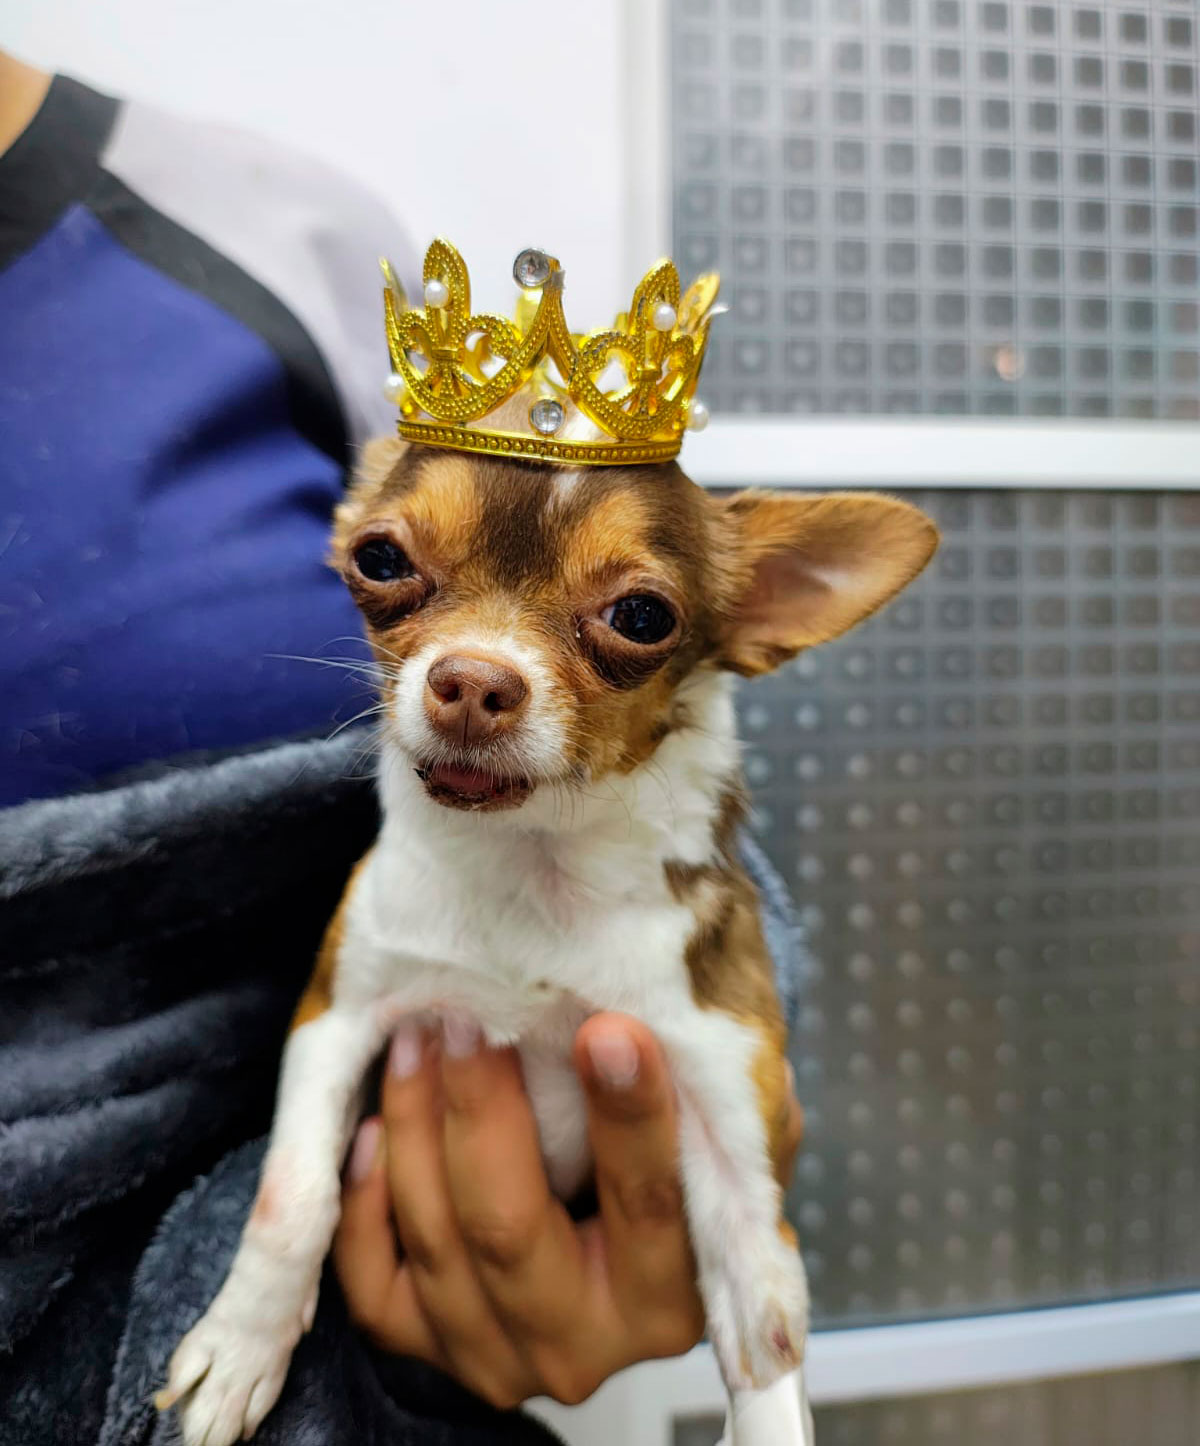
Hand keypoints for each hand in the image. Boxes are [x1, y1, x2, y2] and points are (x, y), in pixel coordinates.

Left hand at [333, 1013, 802, 1407]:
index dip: (630, 1117)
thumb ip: (730, 1110)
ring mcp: (497, 1354)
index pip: (650, 1204)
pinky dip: (366, 1203)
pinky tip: (374, 1129)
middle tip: (472, 1017)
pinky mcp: (428, 1349)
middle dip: (483, 1110)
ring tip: (420, 1038)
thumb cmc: (669, 1169)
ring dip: (416, 1127)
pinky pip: (374, 1286)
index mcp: (671, 1299)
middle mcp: (583, 1343)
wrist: (605, 1243)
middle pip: (511, 1230)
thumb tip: (717, 1048)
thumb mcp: (728, 1140)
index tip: (611, 1030)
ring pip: (437, 1243)